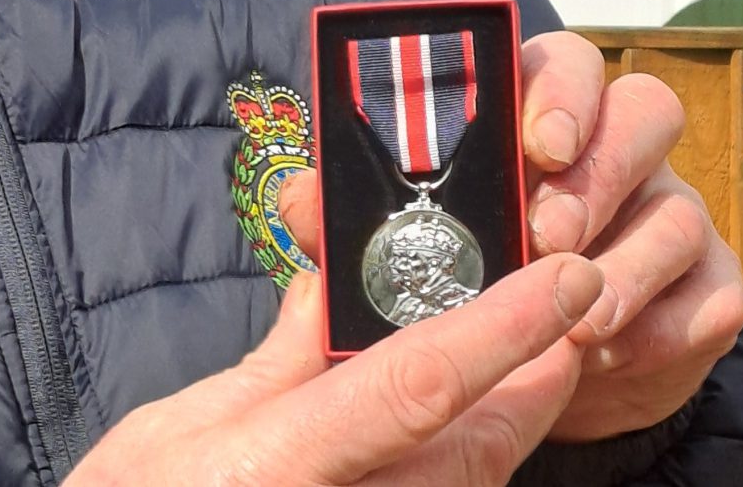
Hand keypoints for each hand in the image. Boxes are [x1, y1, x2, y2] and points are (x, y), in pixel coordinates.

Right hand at [66, 255, 603, 486]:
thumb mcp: (174, 429)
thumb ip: (275, 363)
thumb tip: (336, 285)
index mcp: (278, 466)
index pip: (420, 385)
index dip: (505, 328)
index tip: (566, 277)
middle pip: (477, 448)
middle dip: (535, 377)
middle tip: (567, 311)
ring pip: (470, 483)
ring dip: (501, 422)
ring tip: (522, 363)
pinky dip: (454, 462)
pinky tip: (450, 434)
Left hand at [276, 32, 742, 446]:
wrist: (539, 371)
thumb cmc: (466, 279)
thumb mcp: (405, 244)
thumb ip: (357, 213)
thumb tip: (302, 197)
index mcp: (541, 118)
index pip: (565, 63)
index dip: (559, 91)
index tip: (536, 142)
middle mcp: (616, 151)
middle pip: (645, 112)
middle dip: (598, 174)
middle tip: (546, 236)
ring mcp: (670, 215)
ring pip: (682, 211)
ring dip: (628, 266)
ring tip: (577, 323)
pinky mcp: (707, 289)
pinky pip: (713, 296)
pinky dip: (665, 328)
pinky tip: (613, 358)